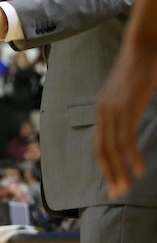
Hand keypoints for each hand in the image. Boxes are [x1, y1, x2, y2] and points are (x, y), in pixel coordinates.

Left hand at [95, 47, 156, 196]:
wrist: (142, 49)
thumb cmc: (140, 71)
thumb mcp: (129, 95)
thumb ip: (126, 111)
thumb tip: (130, 125)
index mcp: (102, 110)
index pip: (99, 145)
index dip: (105, 166)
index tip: (113, 182)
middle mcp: (103, 112)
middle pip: (102, 150)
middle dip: (110, 174)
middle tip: (117, 193)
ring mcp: (113, 111)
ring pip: (112, 148)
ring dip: (120, 171)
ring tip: (126, 188)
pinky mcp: (126, 108)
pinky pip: (126, 139)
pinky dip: (132, 157)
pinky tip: (139, 170)